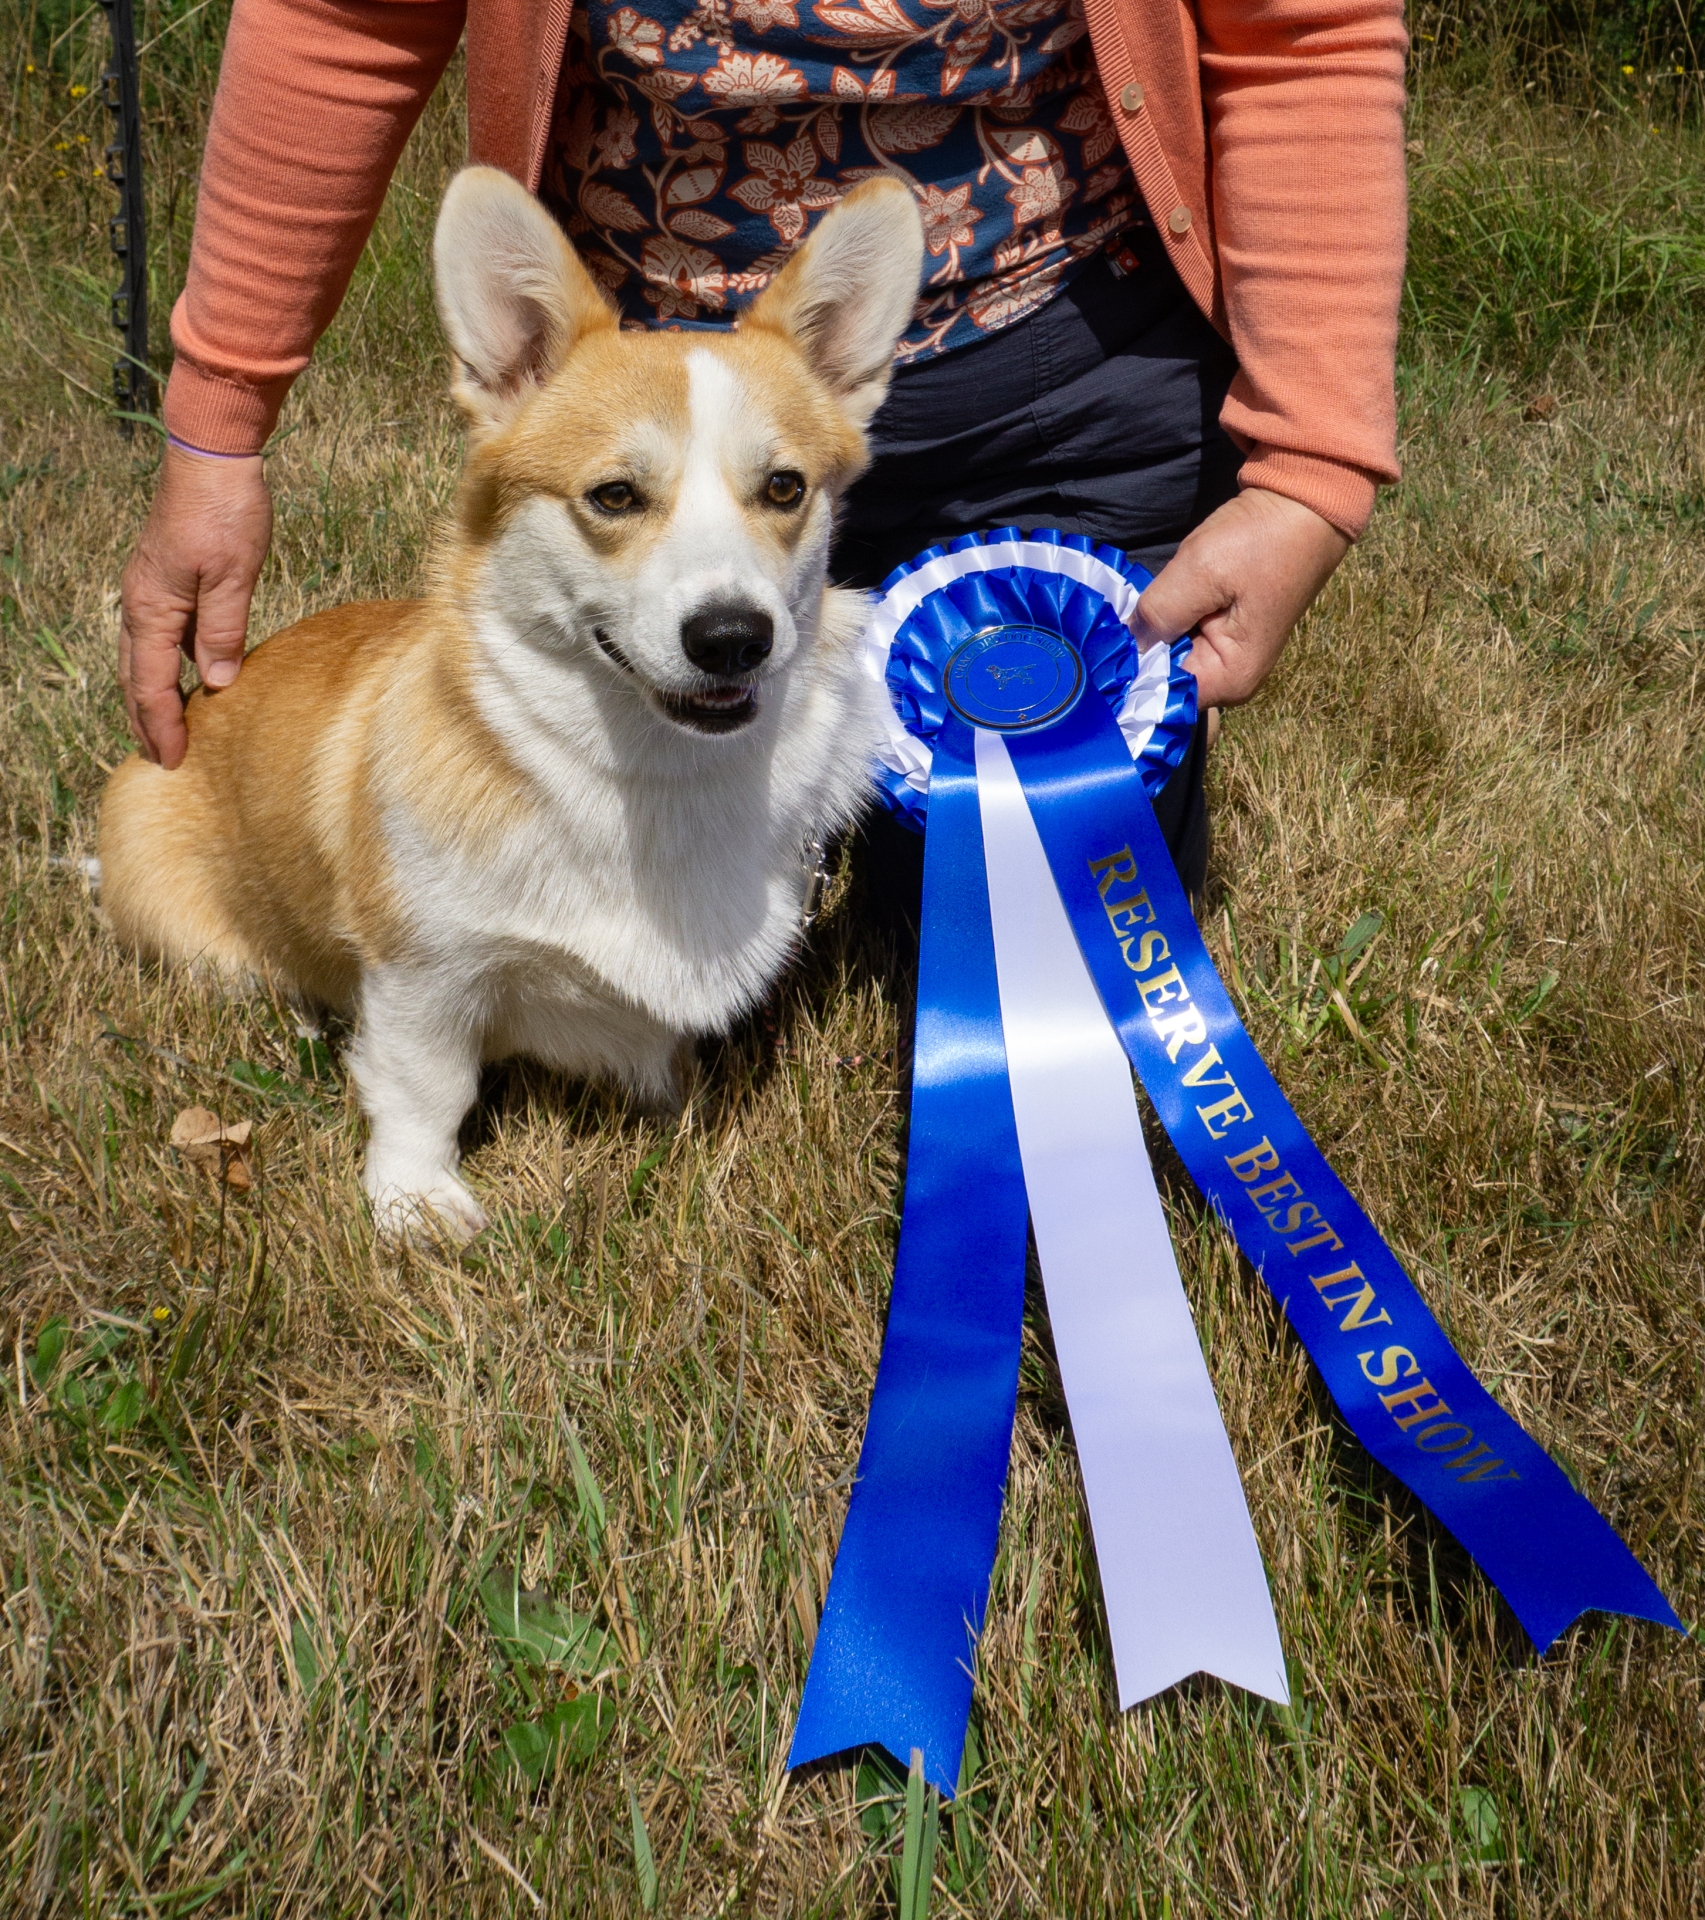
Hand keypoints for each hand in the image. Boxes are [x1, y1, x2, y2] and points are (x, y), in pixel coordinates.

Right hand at [119, 443, 272, 767]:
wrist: (212, 453)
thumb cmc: (225, 510)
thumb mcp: (234, 575)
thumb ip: (224, 629)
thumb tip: (216, 683)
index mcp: (152, 607)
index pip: (151, 683)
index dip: (162, 725)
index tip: (174, 761)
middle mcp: (142, 602)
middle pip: (136, 676)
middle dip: (147, 720)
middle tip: (162, 759)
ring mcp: (152, 590)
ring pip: (144, 657)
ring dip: (151, 696)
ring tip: (165, 729)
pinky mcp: (168, 579)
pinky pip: (161, 636)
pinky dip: (166, 666)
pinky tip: (186, 678)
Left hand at [1132, 487, 1349, 710]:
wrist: (1306, 504)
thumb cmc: (1262, 538)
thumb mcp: (1201, 570)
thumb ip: (1159, 612)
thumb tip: (1126, 642)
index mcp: (1231, 678)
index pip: (1160, 691)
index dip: (1132, 667)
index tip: (1106, 643)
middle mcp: (1230, 679)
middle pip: (1163, 674)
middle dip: (1142, 644)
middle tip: (1119, 613)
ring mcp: (1228, 656)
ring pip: (1168, 652)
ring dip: (1153, 627)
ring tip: (1136, 602)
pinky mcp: (1223, 633)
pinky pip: (1180, 634)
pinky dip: (1167, 616)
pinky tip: (1160, 595)